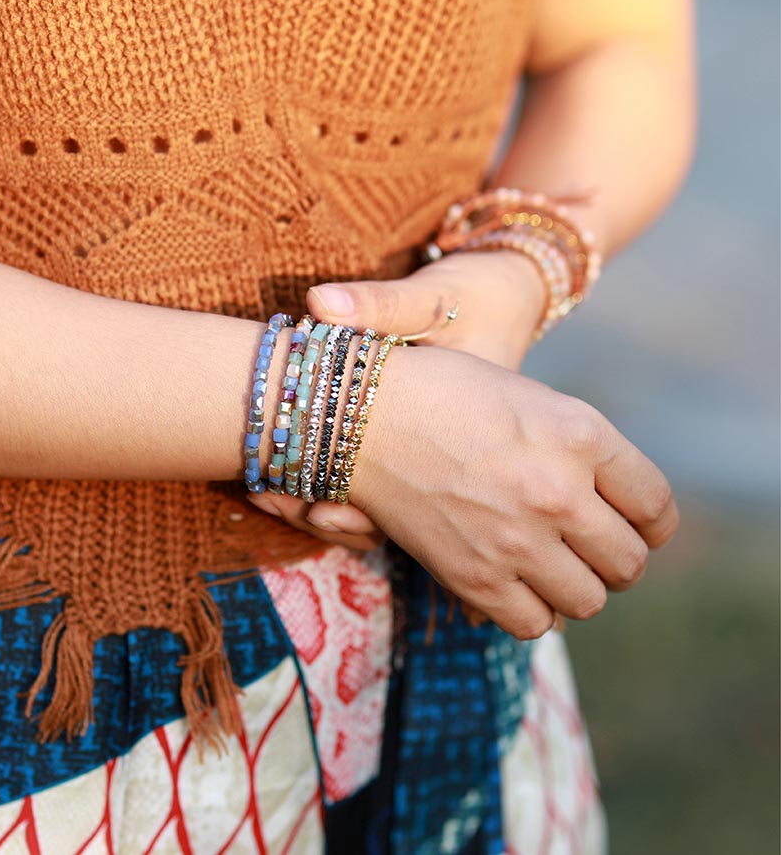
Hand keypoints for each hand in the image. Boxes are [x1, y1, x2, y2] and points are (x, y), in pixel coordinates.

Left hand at [248, 250, 547, 542]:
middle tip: (261, 497)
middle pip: (382, 510)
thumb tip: (318, 302)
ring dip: (318, 503)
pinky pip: (374, 486)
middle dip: (317, 507)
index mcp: (462, 434)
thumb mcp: (433, 297)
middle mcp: (447, 460)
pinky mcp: (413, 448)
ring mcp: (430, 459)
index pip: (400, 486)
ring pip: (376, 507)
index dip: (341, 496)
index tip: (286, 494)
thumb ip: (379, 304)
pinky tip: (283, 483)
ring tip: (263, 497)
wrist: (506, 300)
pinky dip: (331, 486)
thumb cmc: (474, 296)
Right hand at [343, 344, 677, 637]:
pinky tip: (513, 582)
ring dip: (576, 587)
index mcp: (582, 435)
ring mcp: (516, 539)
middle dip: (615, 559)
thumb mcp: (534, 401)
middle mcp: (558, 491)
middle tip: (588, 548)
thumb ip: (585, 453)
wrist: (362, 412)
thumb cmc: (447, 394)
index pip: (656, 507)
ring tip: (551, 566)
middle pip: (629, 563)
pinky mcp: (473, 576)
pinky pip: (533, 623)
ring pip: (589, 601)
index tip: (634, 526)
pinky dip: (531, 610)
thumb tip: (617, 510)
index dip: (651, 524)